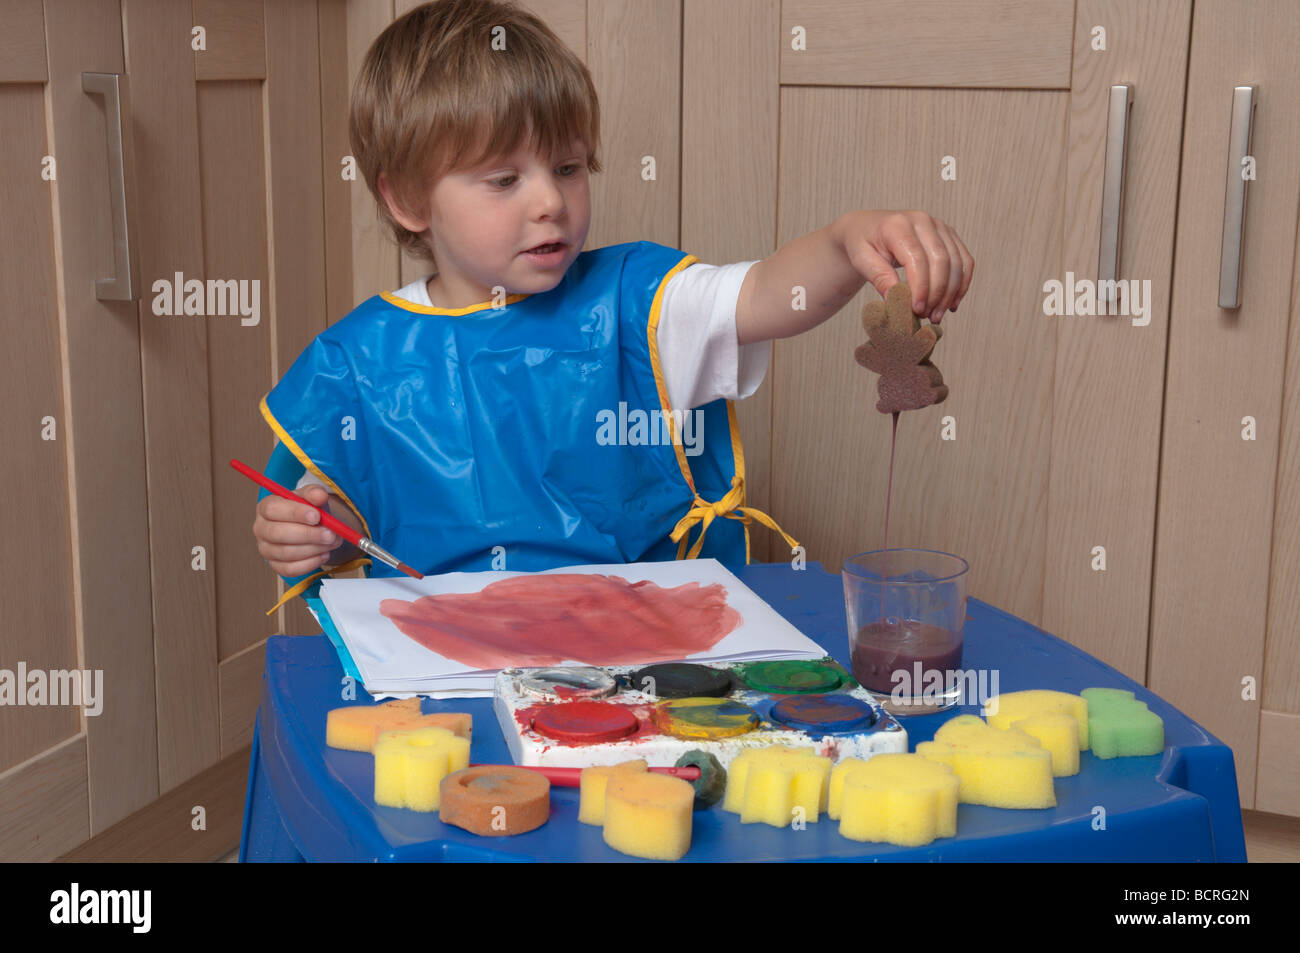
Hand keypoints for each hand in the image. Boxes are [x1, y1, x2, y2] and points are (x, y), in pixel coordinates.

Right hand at [252, 483, 343, 577]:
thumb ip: (315, 493)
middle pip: (277, 533)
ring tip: (332, 542)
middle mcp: (261, 528)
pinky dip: (310, 563)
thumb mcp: (312, 497)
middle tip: (330, 535)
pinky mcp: (276, 566)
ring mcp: (266, 549)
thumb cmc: (308, 509)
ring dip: (314, 549)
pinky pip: (290, 569)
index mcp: (266, 507)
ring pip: (286, 553)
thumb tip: (320, 495)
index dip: (295, 513)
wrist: (312, 526)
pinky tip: (324, 554)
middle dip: (308, 535)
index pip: (273, 509)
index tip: (316, 516)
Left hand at [836, 210, 973, 322]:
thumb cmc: (862, 244)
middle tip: (927, 316)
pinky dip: (961, 284)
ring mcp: (939, 226)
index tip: (916, 310)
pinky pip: (964, 261)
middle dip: (937, 293)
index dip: (921, 287)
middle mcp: (922, 220)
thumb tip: (896, 301)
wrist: (867, 228)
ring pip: (957, 262)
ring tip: (937, 315)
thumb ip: (879, 278)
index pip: (917, 258)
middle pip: (942, 260)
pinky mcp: (949, 235)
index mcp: (898, 225)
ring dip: (951, 293)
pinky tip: (951, 304)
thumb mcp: (862, 260)